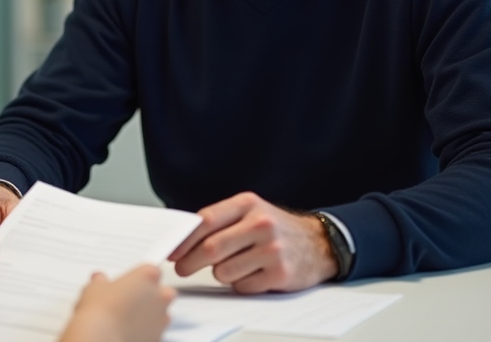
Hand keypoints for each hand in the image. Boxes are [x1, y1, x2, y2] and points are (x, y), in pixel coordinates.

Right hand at [59, 264, 174, 341]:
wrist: (101, 339)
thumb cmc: (100, 312)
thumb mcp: (95, 288)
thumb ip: (101, 281)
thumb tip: (99, 281)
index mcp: (148, 276)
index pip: (151, 270)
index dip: (139, 277)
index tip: (129, 282)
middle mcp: (160, 295)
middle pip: (161, 291)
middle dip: (148, 295)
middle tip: (127, 300)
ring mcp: (162, 318)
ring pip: (159, 313)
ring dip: (148, 314)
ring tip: (124, 318)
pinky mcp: (159, 337)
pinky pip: (154, 330)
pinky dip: (145, 330)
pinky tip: (127, 331)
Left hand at [168, 191, 337, 292]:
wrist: (319, 243)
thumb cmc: (275, 228)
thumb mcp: (250, 212)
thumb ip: (219, 220)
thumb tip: (182, 239)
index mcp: (248, 204)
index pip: (206, 221)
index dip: (184, 239)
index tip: (172, 251)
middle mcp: (261, 224)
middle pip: (211, 248)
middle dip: (190, 262)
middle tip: (182, 268)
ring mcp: (272, 250)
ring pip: (224, 271)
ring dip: (221, 273)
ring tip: (235, 265)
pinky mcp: (279, 274)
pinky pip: (242, 286)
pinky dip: (240, 284)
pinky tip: (253, 273)